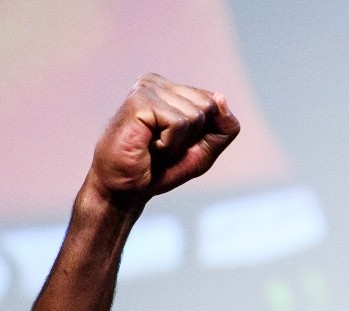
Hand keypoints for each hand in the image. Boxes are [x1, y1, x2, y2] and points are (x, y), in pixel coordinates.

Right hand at [84, 73, 239, 206]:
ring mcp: (147, 88)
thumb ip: (223, 127)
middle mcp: (158, 83)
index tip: (177, 144)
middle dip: (193, 136)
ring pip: (196, 115)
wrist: (125, 189)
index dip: (204, 134)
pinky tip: (148, 145)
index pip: (215, 103)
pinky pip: (179, 123)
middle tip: (164, 146)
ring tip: (154, 146)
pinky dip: (169, 144)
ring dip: (179, 142)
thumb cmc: (161, 169)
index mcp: (171, 89)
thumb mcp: (204, 150)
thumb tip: (220, 97)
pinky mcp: (139, 100)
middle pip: (209, 107)